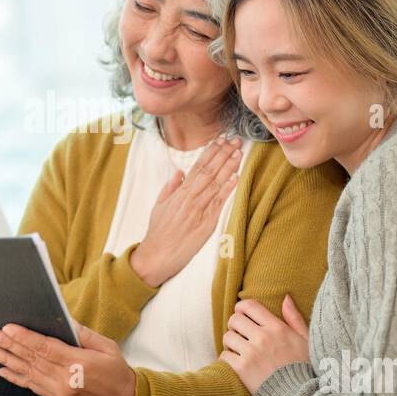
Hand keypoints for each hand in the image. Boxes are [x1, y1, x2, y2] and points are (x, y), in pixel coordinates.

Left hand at [0, 323, 136, 395]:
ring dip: (8, 360)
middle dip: (11, 346)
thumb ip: (84, 334)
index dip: (24, 338)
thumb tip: (66, 321)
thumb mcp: (107, 347)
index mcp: (78, 363)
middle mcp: (65, 379)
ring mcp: (59, 392)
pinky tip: (3, 371)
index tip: (9, 329)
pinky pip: (32, 387)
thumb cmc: (118, 374)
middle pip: (32, 359)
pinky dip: (16, 378)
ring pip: (28, 373)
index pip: (45, 348)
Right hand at [129, 137, 242, 287]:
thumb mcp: (159, 205)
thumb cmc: (158, 232)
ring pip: (216, 183)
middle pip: (209, 171)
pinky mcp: (207, 224)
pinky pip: (219, 203)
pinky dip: (228, 189)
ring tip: (238, 153)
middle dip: (223, 154)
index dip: (210, 152)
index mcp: (179, 193)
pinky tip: (236, 177)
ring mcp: (199, 210)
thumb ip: (170, 187)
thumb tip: (179, 172)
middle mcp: (190, 198)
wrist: (158, 255)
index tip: (220, 141)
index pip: (198, 167)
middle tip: (235, 140)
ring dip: (229, 167)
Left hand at [220, 295, 309, 393]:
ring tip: (239, 349)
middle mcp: (262, 337)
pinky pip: (224, 355)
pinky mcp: (242, 369)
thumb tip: (286, 298)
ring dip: (230, 342)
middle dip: (235, 326)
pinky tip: (237, 362)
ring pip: (227, 337)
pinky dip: (228, 358)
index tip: (243, 315)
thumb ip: (294, 318)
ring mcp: (251, 353)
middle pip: (234, 319)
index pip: (249, 306)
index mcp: (277, 328)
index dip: (242, 308)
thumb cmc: (305, 368)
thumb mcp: (305, 340)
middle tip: (241, 335)